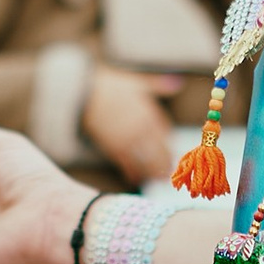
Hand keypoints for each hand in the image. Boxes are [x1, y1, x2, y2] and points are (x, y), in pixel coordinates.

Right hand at [79, 64, 179, 186]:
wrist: (85, 93)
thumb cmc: (110, 85)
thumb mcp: (137, 83)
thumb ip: (158, 85)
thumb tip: (178, 83)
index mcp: (150, 112)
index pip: (166, 131)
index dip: (169, 142)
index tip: (170, 149)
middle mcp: (143, 128)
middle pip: (161, 150)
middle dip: (166, 162)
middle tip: (169, 171)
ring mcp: (130, 139)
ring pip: (148, 161)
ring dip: (153, 172)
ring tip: (157, 180)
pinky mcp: (115, 148)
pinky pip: (128, 165)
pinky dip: (133, 174)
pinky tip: (135, 179)